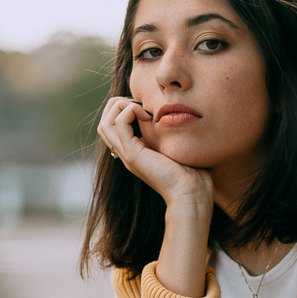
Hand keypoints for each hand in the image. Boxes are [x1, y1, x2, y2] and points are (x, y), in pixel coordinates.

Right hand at [96, 97, 214, 213]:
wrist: (191, 193)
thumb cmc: (192, 173)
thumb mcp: (176, 148)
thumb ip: (168, 134)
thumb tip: (172, 117)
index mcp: (135, 152)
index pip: (113, 127)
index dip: (124, 110)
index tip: (147, 108)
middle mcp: (126, 153)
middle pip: (104, 123)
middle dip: (118, 105)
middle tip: (141, 105)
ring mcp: (127, 155)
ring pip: (105, 123)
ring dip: (120, 107)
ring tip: (142, 109)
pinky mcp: (133, 154)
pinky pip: (119, 123)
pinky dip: (130, 111)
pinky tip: (148, 116)